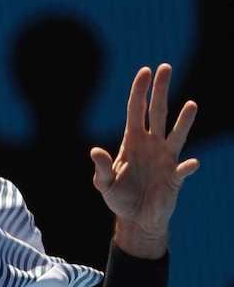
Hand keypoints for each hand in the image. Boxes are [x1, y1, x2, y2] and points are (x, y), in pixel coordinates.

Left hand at [90, 63, 198, 256]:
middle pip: (158, 113)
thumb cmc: (119, 198)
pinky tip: (190, 163)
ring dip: (183, 121)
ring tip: (191, 105)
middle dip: (161, 90)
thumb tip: (95, 151)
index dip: (140, 92)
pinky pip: (183, 170)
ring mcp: (165, 159)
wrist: (136, 219)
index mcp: (132, 141)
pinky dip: (187, 167)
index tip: (145, 70)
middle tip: (166, 67)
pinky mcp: (175, 177)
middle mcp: (151, 144)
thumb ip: (101, 168)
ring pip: (176, 135)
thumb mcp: (104, 184)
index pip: (137, 111)